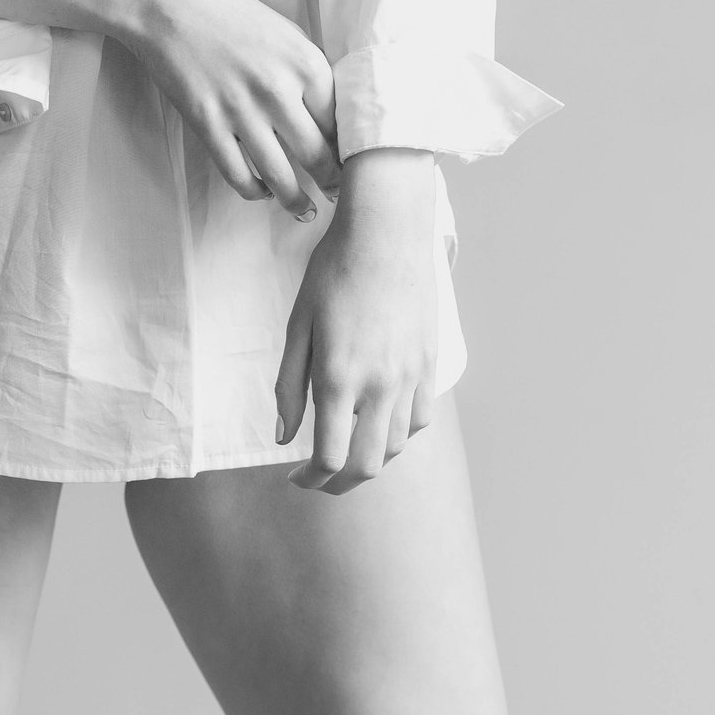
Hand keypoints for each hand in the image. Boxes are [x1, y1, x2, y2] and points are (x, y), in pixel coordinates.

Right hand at [0, 0, 338, 220]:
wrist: (169, 6)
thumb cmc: (229, 14)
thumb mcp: (285, 33)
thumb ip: (309, 72)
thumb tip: (330, 117)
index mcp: (306, 63)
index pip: (340, 122)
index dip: (347, 149)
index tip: (350, 164)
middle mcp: (279, 90)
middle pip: (317, 154)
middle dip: (331, 182)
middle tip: (338, 195)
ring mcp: (242, 111)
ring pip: (281, 175)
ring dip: (296, 200)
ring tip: (305, 210)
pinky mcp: (208, 126)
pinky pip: (238, 175)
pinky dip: (253, 190)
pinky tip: (260, 190)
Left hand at [275, 149, 439, 492]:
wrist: (387, 231)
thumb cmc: (334, 271)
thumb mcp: (298, 326)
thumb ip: (290, 385)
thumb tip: (285, 436)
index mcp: (339, 377)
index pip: (330, 458)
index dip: (311, 480)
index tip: (296, 478)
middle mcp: (380, 385)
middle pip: (367, 465)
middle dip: (340, 484)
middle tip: (320, 480)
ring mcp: (411, 376)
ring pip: (396, 446)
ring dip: (369, 459)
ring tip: (347, 449)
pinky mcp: (430, 363)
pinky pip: (419, 419)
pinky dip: (398, 434)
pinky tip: (379, 423)